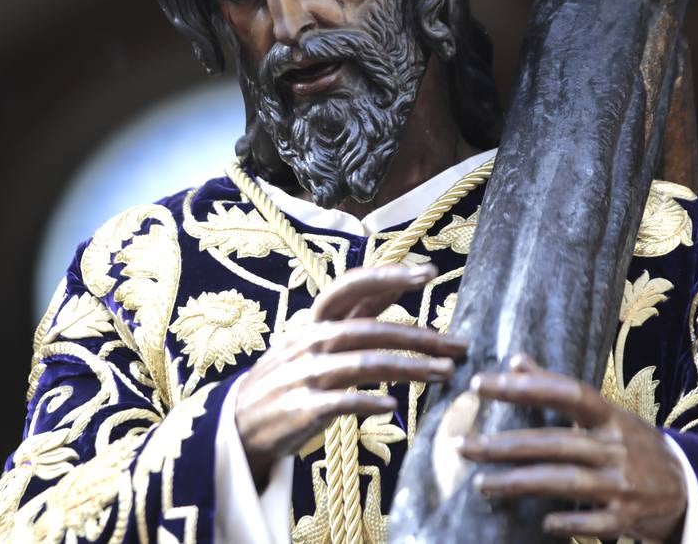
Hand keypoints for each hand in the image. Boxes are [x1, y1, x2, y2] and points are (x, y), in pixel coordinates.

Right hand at [235, 264, 466, 480]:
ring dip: (408, 367)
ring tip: (445, 374)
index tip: (429, 272)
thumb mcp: (313, 341)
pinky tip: (394, 406)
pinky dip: (367, 401)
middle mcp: (309, 341)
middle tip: (459, 345)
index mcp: (313, 321)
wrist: (239, 425)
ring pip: (363, 363)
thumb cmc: (288, 378)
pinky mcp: (302, 408)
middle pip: (369, 329)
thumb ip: (351, 316)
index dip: (388, 276)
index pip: (351, 288)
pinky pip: (340, 401)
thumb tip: (393, 284)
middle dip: (418, 335)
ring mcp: (304, 374)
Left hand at [462, 354, 686, 541]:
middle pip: (555, 442)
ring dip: (520, 483)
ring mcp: (623, 483)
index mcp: (610, 416)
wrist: (689, 488)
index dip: (525, 386)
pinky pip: (594, 521)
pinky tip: (541, 522)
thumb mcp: (605, 414)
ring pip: (565, 481)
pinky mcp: (628, 517)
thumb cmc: (633, 445)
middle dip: (505, 445)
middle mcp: (616, 446)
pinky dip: (568, 521)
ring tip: (480, 484)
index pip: (567, 393)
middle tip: (463, 446)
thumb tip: (517, 359)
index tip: (480, 384)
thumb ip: (559, 389)